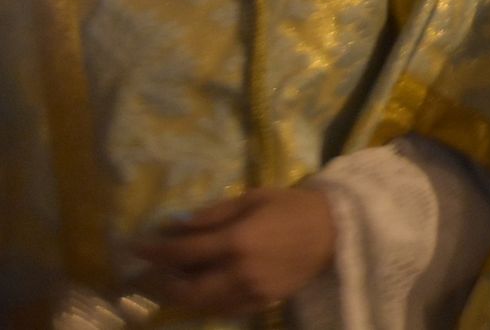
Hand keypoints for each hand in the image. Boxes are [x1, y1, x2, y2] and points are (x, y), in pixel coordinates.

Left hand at [133, 187, 334, 315]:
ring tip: (169, 281)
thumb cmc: (293, 206)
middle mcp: (240, 272)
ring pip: (202, 304)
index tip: (135, 246)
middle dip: (161, 282)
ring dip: (180, 295)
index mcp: (238, 241)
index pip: (183, 252)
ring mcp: (251, 293)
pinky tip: (200, 290)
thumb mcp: (253, 198)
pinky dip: (205, 302)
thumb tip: (175, 225)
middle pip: (186, 290)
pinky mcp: (262, 303)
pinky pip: (224, 309)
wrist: (336, 230)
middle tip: (146, 273)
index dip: (154, 250)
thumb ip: (213, 214)